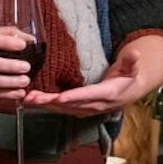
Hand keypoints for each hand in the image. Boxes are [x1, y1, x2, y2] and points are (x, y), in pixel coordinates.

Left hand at [27, 33, 162, 116]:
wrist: (130, 92)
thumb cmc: (129, 77)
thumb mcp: (133, 68)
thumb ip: (132, 62)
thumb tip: (135, 54)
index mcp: (107, 94)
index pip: (88, 96)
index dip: (74, 97)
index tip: (60, 98)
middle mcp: (94, 105)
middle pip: (70, 105)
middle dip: (50, 102)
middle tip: (33, 97)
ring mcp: (86, 109)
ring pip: (62, 109)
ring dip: (44, 104)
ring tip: (27, 99)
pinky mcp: (79, 109)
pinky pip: (61, 109)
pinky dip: (47, 105)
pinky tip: (33, 100)